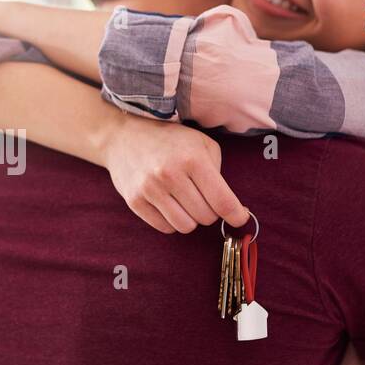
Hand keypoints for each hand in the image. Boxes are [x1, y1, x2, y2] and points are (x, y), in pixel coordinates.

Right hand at [102, 117, 248, 233]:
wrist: (124, 136)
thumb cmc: (170, 140)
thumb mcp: (201, 144)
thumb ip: (218, 174)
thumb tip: (234, 209)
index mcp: (193, 159)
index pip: (222, 201)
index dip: (236, 215)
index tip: (240, 218)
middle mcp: (170, 175)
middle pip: (206, 217)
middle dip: (210, 211)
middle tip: (202, 198)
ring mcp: (150, 189)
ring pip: (186, 226)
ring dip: (190, 219)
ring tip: (185, 203)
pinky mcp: (135, 201)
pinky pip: (165, 228)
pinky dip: (171, 221)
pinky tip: (168, 205)